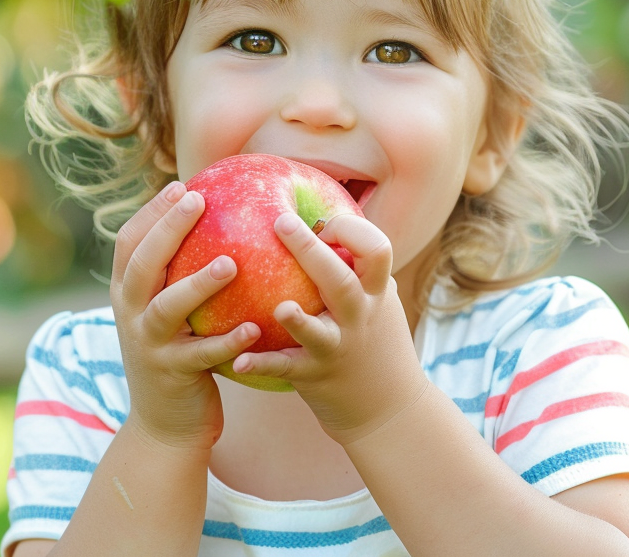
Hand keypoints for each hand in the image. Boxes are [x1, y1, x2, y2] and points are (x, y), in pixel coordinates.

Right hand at [110, 181, 261, 452]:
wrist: (165, 426)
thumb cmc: (180, 354)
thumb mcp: (169, 313)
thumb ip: (180, 274)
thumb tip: (220, 222)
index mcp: (128, 294)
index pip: (128, 244)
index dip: (151, 213)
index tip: (180, 186)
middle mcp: (131, 315)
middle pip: (142, 264)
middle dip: (167, 228)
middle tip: (199, 200)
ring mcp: (148, 346)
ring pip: (168, 308)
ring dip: (198, 283)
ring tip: (232, 262)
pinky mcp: (172, 375)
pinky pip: (202, 355)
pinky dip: (226, 340)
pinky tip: (253, 327)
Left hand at [229, 212, 428, 444]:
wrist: (390, 409)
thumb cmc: (373, 341)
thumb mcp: (377, 301)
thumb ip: (357, 269)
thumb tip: (318, 220)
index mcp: (374, 292)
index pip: (377, 249)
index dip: (351, 230)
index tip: (324, 224)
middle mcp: (359, 316)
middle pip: (341, 280)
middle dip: (313, 251)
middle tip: (281, 222)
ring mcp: (338, 347)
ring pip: (319, 331)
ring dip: (298, 320)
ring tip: (280, 307)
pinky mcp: (316, 375)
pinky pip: (285, 368)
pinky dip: (263, 364)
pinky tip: (239, 360)